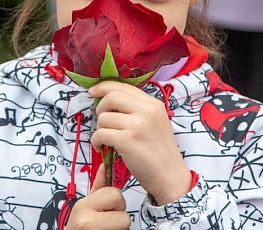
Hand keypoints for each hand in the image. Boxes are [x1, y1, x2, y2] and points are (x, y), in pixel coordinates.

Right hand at [66, 164, 129, 229]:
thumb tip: (103, 165)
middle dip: (119, 216)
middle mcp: (85, 219)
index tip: (105, 212)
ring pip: (125, 223)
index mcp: (82, 206)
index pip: (114, 193)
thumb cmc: (82, 228)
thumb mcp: (86, 208)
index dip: (114, 204)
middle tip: (106, 223)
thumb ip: (98, 187)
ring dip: (120, 228)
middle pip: (122, 208)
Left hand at [90, 81, 191, 205]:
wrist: (170, 176)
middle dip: (100, 108)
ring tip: (106, 140)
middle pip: (111, 97)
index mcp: (153, 104)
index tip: (92, 92)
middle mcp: (147, 111)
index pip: (124, 86)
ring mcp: (137, 125)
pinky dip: (96, 141)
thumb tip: (109, 99)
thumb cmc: (159, 151)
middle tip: (102, 121)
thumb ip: (137, 109)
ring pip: (104, 117)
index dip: (104, 87)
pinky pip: (101, 134)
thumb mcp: (155, 121)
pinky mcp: (127, 141)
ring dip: (99, 129)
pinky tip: (101, 148)